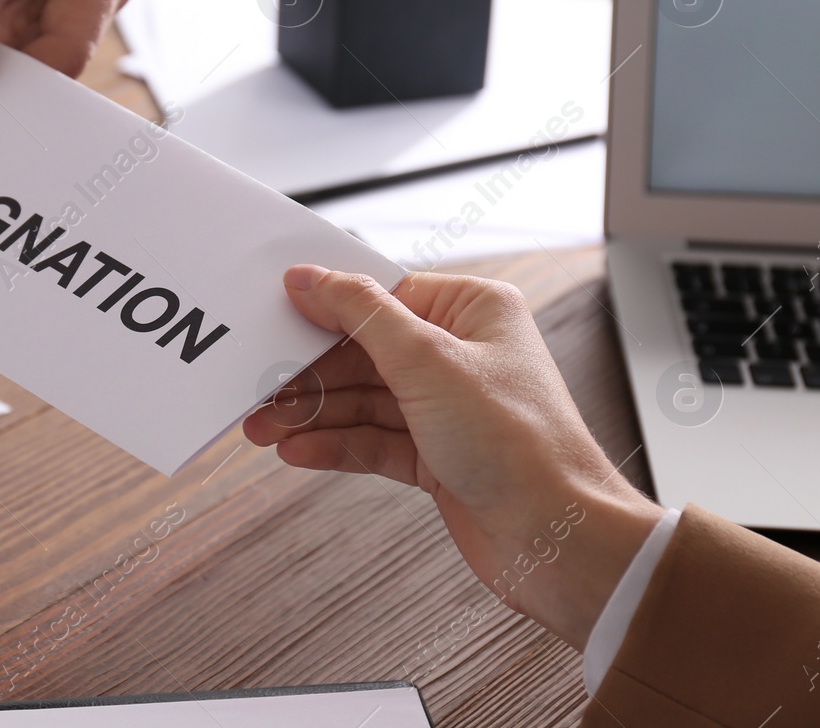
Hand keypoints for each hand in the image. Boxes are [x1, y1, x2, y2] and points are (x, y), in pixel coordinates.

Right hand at [242, 267, 663, 648]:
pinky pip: (372, 439)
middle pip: (364, 350)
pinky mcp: (438, 456)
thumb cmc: (524, 447)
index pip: (382, 294)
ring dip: (313, 414)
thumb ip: (361, 314)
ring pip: (362, 398)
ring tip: (265, 426)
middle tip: (259, 387)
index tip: (275, 315)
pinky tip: (298, 450)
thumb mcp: (428, 362)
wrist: (560, 542)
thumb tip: (313, 278)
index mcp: (473, 311)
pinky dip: (334, 445)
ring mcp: (449, 408)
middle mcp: (462, 354)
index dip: (326, 307)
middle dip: (309, 373)